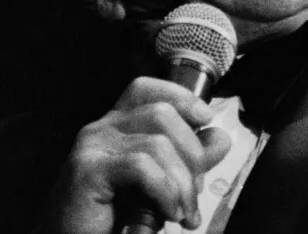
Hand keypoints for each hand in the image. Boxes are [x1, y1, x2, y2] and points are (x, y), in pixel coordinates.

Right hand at [38, 77, 232, 233]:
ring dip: (182, 183)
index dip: (181, 97)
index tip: (205, 119)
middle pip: (162, 113)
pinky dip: (164, 191)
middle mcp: (101, 128)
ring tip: (182, 213)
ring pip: (158, 142)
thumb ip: (187, 161)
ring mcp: (92, 146)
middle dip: (192, 154)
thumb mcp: (158, 185)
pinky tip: (166, 213)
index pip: (146, 89)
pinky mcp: (88, 170)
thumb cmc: (112, 218)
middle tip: (194, 194)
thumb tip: (220, 138)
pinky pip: (142, 167)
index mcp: (116, 126)